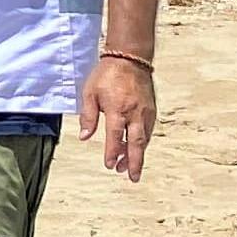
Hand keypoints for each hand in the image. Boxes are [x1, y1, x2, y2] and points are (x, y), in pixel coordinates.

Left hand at [80, 56, 156, 181]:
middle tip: (132, 177)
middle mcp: (135, 113)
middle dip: (134, 162)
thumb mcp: (90, 93)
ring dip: (137, 154)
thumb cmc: (106, 75)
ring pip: (144, 138)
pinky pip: (148, 130)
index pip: (116, 136)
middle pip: (136, 142)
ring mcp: (146, 112)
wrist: (130, 58)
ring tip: (129, 168)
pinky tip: (136, 149)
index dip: (113, 152)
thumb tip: (85, 137)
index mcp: (118, 109)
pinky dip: (142, 142)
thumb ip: (88, 116)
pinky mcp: (151, 109)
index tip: (110, 165)